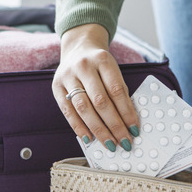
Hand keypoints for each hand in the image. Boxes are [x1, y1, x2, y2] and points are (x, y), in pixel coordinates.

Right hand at [53, 24, 139, 151]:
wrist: (77, 48)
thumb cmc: (99, 64)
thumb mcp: (112, 70)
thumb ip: (119, 91)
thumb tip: (127, 122)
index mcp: (102, 60)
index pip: (117, 90)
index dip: (127, 112)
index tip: (134, 129)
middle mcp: (83, 66)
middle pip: (100, 101)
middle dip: (114, 125)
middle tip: (124, 141)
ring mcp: (68, 76)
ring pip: (83, 107)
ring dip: (98, 129)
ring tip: (109, 143)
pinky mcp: (56, 87)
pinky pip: (68, 111)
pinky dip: (78, 127)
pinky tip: (88, 138)